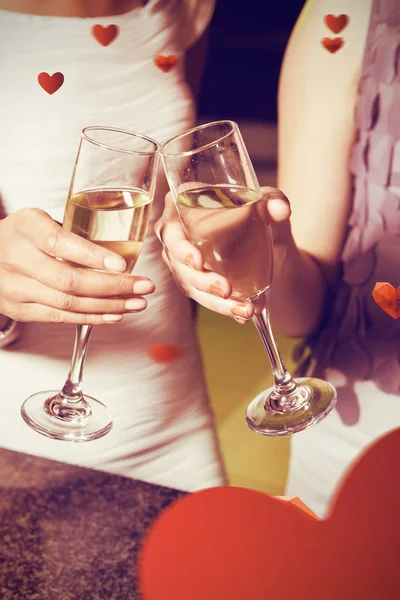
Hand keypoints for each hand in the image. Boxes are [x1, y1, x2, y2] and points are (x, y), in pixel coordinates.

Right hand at [0, 208, 154, 324]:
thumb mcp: (41, 221)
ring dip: (108, 305)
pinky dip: (91, 318)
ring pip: (68, 303)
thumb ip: (73, 233)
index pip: (60, 242)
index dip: (93, 256)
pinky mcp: (19, 309)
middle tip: (143, 286)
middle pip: (69, 279)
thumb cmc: (22, 236)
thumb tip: (121, 251)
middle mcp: (16, 258)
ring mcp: (15, 288)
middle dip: (113, 286)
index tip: (121, 264)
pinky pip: (60, 318)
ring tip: (136, 302)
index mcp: (26, 228)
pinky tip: (114, 314)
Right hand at [155, 187, 290, 323]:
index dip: (179, 247)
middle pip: (178, 262)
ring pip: (189, 285)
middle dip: (201, 280)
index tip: (198, 262)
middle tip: (226, 290)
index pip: (171, 228)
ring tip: (243, 309)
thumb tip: (280, 209)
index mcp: (182, 205)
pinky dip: (223, 307)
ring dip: (214, 301)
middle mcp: (178, 234)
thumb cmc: (258, 213)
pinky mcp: (194, 280)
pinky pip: (202, 297)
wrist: (268, 243)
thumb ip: (274, 201)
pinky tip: (242, 313)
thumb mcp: (268, 205)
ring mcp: (183, 260)